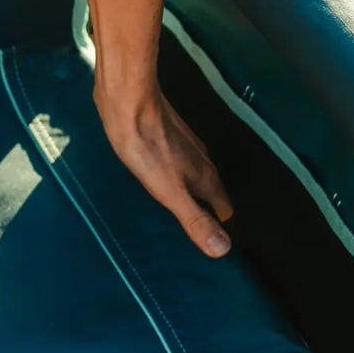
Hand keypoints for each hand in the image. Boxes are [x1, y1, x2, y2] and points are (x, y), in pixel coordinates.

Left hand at [96, 84, 234, 257]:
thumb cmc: (147, 150)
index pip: (224, 207)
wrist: (129, 103)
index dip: (218, 225)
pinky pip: (179, 160)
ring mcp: (186, 145)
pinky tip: (160, 179)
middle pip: (211, 192)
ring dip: (192, 191)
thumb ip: (195, 220)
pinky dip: (176, 174)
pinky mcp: (168, 135)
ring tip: (180, 208)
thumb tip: (222, 249)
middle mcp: (202, 160)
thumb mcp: (170, 193)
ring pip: (197, 174)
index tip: (209, 241)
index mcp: (205, 177)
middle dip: (206, 210)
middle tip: (194, 230)